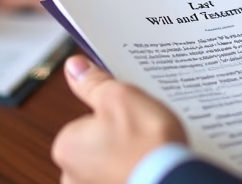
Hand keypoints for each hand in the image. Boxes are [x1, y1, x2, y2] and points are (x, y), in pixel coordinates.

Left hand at [53, 55, 186, 183]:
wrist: (174, 180)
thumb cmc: (147, 146)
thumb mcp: (119, 98)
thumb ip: (94, 83)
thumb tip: (76, 68)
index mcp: (66, 146)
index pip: (85, 119)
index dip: (112, 111)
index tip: (129, 112)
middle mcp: (72, 175)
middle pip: (97, 143)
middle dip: (118, 136)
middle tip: (142, 131)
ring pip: (112, 161)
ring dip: (129, 155)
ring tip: (150, 149)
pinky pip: (124, 175)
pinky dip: (135, 170)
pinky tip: (151, 164)